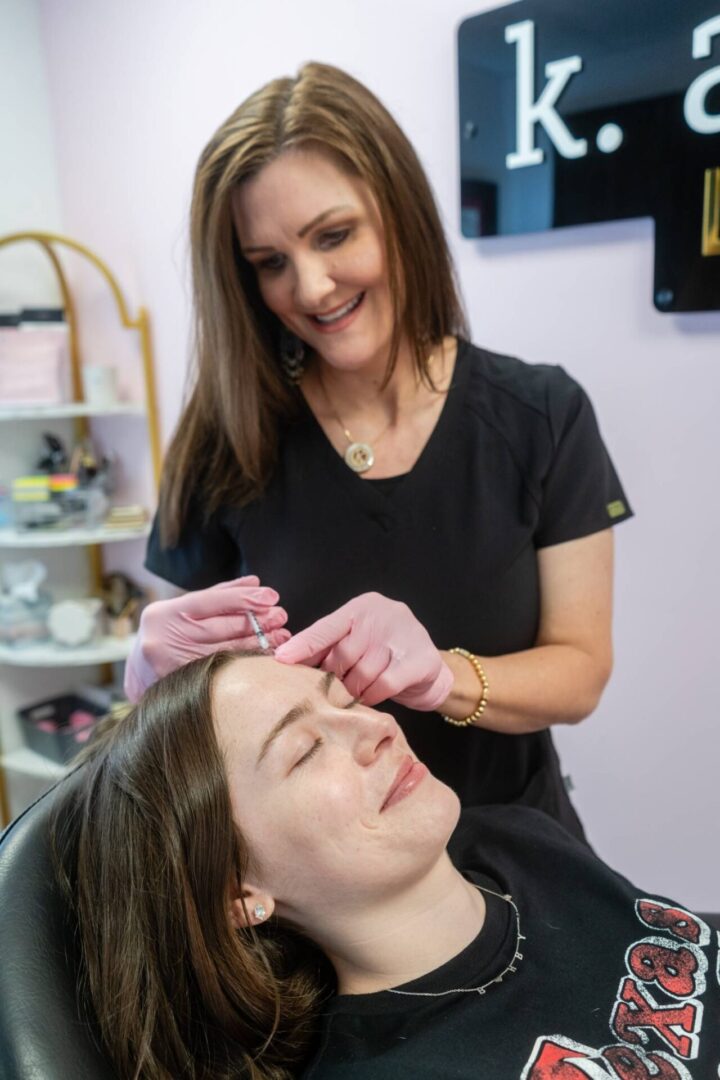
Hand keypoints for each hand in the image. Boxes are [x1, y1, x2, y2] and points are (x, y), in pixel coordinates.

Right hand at [124, 575, 289, 701]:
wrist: (137, 675)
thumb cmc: (166, 635)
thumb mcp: (182, 610)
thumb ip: (217, 595)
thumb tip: (255, 583)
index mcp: (164, 614)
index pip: (209, 601)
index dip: (243, 598)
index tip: (272, 596)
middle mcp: (164, 639)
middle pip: (220, 628)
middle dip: (256, 621)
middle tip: (281, 616)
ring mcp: (171, 666)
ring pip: (224, 651)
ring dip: (257, 643)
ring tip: (281, 635)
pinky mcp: (181, 687)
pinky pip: (222, 671)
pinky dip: (246, 662)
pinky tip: (265, 656)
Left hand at [273, 592, 452, 709]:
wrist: (429, 673)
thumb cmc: (385, 658)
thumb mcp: (356, 643)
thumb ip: (329, 647)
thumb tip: (288, 659)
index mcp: (362, 607)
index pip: (326, 627)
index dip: (303, 645)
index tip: (280, 660)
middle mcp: (384, 615)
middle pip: (343, 654)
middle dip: (332, 677)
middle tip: (329, 690)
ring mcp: (406, 635)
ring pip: (362, 673)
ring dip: (354, 690)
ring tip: (353, 694)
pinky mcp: (422, 660)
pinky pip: (384, 685)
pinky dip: (373, 696)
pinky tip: (371, 698)